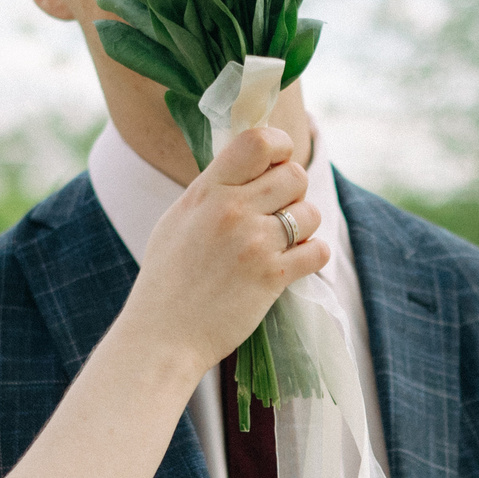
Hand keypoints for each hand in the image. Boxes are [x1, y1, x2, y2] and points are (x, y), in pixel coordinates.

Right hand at [120, 126, 328, 375]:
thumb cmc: (167, 280)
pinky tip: (291, 266)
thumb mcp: (178, 220)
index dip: (280, 146)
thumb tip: (248, 168)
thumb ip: (213, 191)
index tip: (278, 163)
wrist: (161, 336)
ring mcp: (253, 242)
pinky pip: (317, 251)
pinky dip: (311, 257)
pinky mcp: (271, 276)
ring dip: (303, 228)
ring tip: (280, 246)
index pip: (258, 141)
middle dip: (293, 194)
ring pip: (310, 213)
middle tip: (277, 215)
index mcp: (207, 190)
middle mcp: (231, 209)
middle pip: (294, 175)